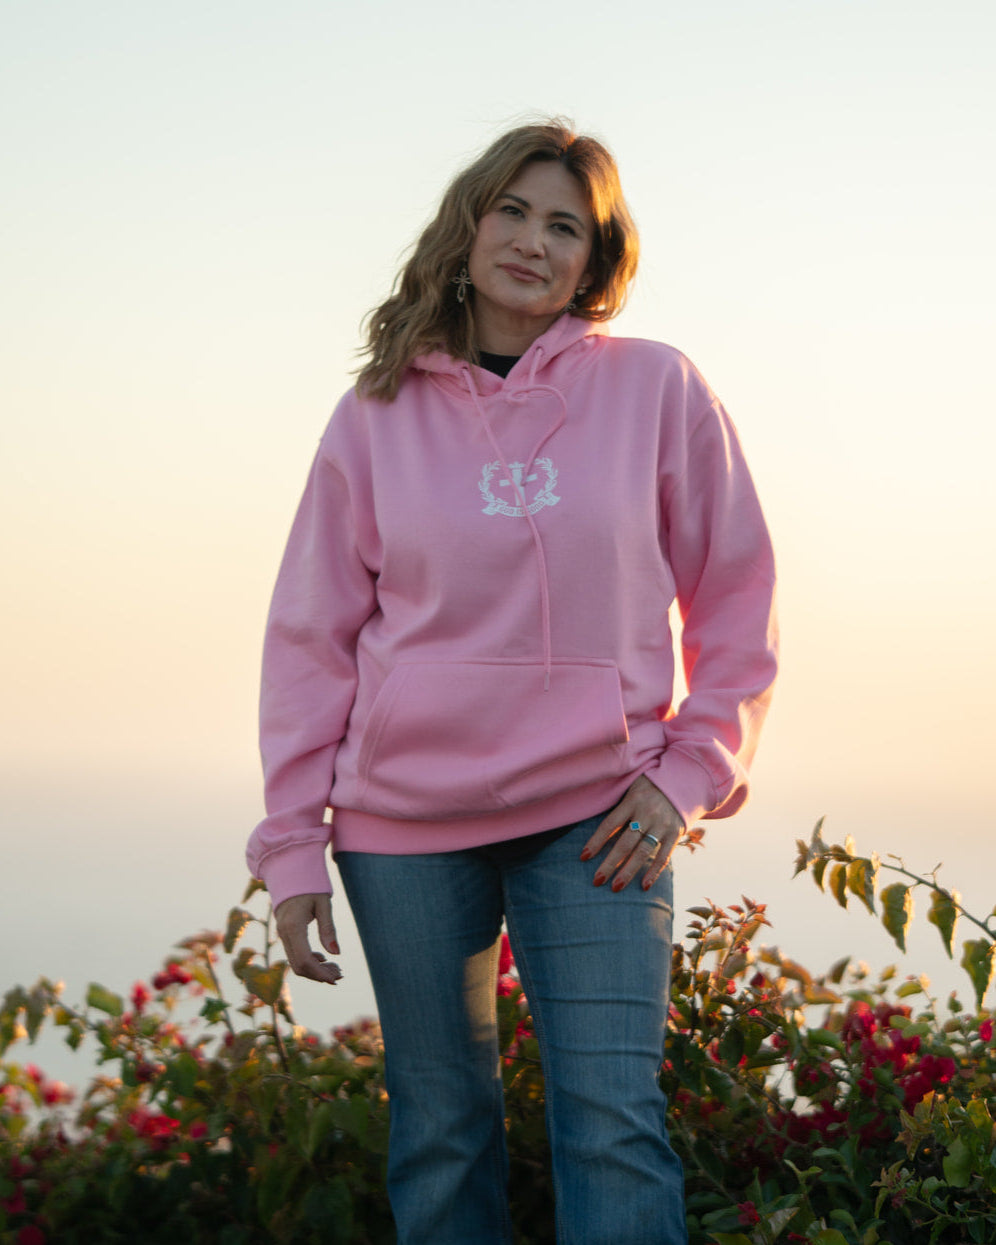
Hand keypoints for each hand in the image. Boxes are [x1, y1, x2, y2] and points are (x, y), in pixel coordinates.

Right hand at [274, 893, 342, 984]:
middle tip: (340, 974)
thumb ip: (328, 929)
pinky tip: (323, 959)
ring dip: (315, 970)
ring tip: (335, 968)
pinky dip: (308, 962)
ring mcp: (282, 934)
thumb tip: (336, 953)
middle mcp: (284, 933)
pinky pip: (294, 954)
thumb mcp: (323, 904)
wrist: (290, 873)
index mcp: (293, 926)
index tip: (336, 979)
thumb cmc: (310, 885)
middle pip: (299, 966)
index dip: (320, 973)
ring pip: (295, 963)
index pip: (305, 960)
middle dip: (319, 975)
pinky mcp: (284, 934)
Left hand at [580, 775, 684, 891]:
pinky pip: (664, 855)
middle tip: (597, 880)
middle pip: (624, 843)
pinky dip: (654, 872)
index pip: (610, 824)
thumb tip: (595, 820)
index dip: (596, 841)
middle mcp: (647, 813)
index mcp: (632, 800)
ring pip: (642, 852)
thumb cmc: (651, 783)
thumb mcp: (633, 785)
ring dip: (628, 871)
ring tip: (615, 887)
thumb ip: (619, 802)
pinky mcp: (675, 832)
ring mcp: (662, 824)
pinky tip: (644, 886)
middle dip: (609, 863)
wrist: (685, 779)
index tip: (584, 857)